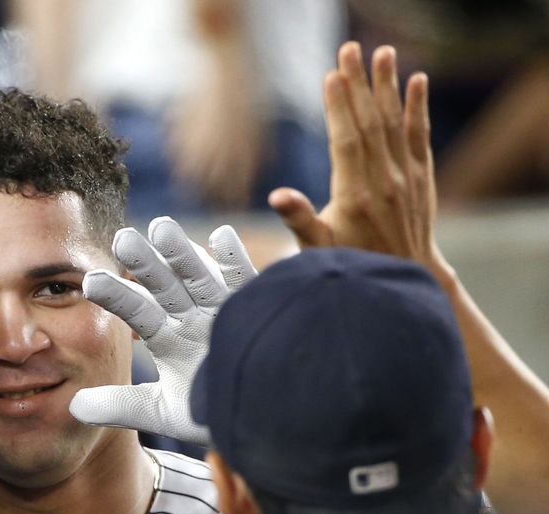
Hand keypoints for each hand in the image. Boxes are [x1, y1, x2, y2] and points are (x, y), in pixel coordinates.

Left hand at [70, 217, 256, 445]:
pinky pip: (247, 280)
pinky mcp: (258, 308)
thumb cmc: (216, 412)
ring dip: (183, 254)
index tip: (89, 282)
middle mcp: (194, 317)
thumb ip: (120, 406)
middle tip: (121, 239)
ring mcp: (226, 309)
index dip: (117, 296)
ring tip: (161, 228)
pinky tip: (220, 236)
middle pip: (165, 285)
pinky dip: (236, 260)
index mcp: (170, 337)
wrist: (266, 418)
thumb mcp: (164, 411)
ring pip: (201, 277)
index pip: (138, 311)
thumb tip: (72, 407)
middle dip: (145, 264)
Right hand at [268, 43, 442, 270]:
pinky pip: (419, 135)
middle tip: (350, 49)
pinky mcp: (421, 177)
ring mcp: (406, 178)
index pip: (346, 141)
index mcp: (355, 196)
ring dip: (388, 86)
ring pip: (395, 123)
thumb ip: (299, 220)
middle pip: (370, 123)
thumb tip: (276, 197)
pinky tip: (417, 81)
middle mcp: (384, 183)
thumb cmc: (351, 264)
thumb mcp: (317, 249)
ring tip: (382, 54)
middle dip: (359, 84)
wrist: (403, 278)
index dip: (339, 108)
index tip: (332, 75)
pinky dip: (418, 107)